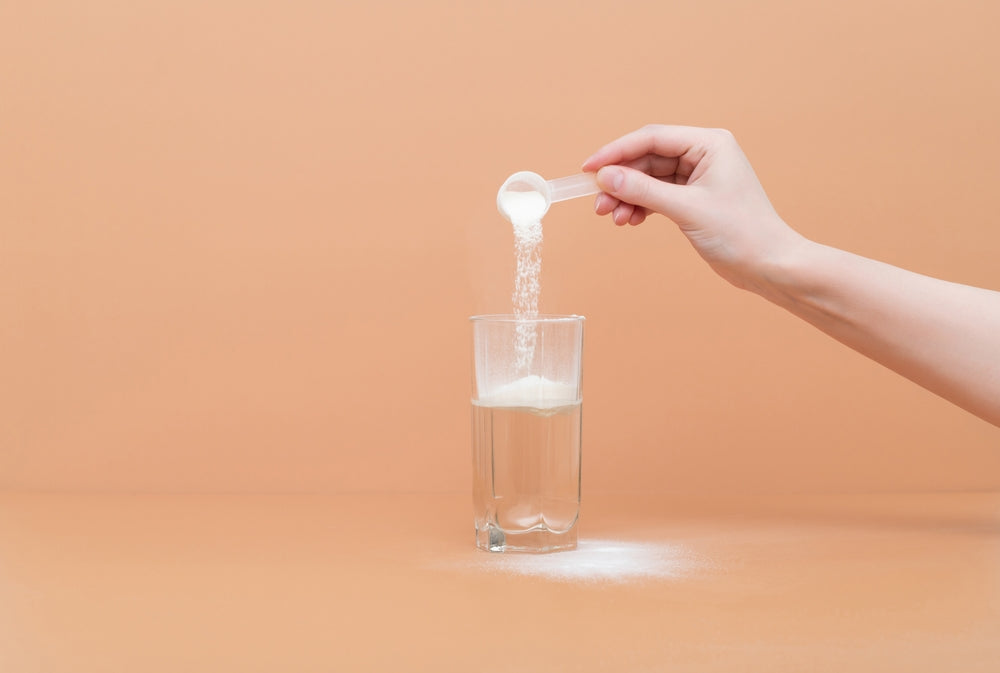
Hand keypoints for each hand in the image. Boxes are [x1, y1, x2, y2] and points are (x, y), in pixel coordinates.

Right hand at [582, 125, 805, 291]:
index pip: (652, 137)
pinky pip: (658, 194)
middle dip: (621, 181)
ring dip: (628, 196)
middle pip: (647, 158)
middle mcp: (704, 153)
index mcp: (709, 143)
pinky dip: (641, 206)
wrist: (768, 265)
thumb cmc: (741, 233)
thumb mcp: (686, 209)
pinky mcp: (694, 197)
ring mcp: (698, 176)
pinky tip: (632, 220)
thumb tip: (606, 178)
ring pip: (649, 178)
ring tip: (614, 218)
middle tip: (599, 204)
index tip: (589, 168)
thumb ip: (644, 191)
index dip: (617, 152)